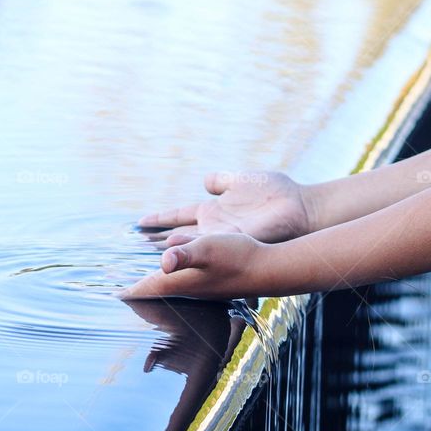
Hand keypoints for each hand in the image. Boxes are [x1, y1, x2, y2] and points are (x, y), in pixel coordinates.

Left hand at [119, 233, 274, 299]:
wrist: (269, 269)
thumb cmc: (239, 257)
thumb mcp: (209, 247)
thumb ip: (185, 252)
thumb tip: (163, 260)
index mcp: (178, 280)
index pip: (144, 288)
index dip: (125, 290)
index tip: (107, 292)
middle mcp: (185, 287)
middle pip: (151, 291)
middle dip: (133, 289)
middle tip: (113, 287)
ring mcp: (198, 286)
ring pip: (165, 286)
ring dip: (149, 284)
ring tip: (134, 282)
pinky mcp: (209, 282)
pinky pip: (179, 280)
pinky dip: (167, 275)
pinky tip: (170, 269)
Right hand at [138, 171, 314, 243]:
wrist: (300, 206)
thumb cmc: (275, 193)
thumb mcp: (241, 179)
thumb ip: (221, 180)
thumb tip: (205, 181)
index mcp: (212, 210)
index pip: (178, 215)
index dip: (160, 219)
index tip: (139, 223)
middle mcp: (213, 226)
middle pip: (177, 235)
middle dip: (156, 241)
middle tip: (130, 250)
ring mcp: (222, 235)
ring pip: (187, 243)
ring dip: (167, 247)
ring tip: (146, 250)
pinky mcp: (234, 240)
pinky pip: (206, 245)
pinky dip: (188, 248)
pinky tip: (172, 248)